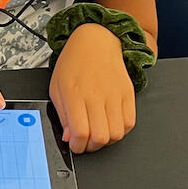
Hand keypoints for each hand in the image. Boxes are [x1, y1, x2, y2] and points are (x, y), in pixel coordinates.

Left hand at [49, 23, 135, 153]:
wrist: (96, 41)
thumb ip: (62, 116)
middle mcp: (96, 96)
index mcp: (75, 95)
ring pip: (117, 134)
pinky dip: (121, 130)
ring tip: (99, 133)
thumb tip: (69, 138)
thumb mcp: (57, 88)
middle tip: (86, 142)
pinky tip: (111, 124)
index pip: (80, 132)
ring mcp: (115, 95)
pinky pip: (130, 123)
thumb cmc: (74, 63)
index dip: (78, 146)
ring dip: (107, 141)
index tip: (75, 145)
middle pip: (100, 137)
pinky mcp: (128, 94)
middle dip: (92, 146)